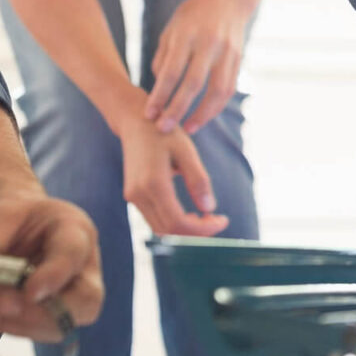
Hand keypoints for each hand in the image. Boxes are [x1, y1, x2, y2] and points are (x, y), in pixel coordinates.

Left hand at [0, 192, 102, 341]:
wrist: (15, 232)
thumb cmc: (15, 219)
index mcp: (75, 231)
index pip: (73, 254)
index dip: (54, 275)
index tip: (29, 293)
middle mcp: (82, 268)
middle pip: (86, 302)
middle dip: (43, 314)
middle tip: (3, 306)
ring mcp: (70, 297)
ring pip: (60, 326)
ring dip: (16, 324)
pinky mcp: (50, 317)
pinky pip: (35, 332)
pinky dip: (4, 326)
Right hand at [118, 108, 230, 236]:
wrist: (136, 123)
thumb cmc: (165, 134)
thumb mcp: (187, 152)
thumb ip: (198, 180)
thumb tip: (210, 208)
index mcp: (153, 183)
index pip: (177, 222)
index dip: (202, 229)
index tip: (223, 221)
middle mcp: (138, 194)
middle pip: (169, 230)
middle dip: (196, 232)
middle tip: (218, 221)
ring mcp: (133, 196)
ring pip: (160, 228)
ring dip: (185, 229)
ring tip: (208, 218)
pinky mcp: (133, 196)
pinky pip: (154, 219)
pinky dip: (174, 223)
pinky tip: (191, 214)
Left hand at [145, 0, 255, 134]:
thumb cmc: (193, 14)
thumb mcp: (172, 29)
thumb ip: (163, 58)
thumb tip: (160, 87)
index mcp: (187, 35)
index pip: (172, 72)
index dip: (160, 95)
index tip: (149, 114)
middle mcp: (209, 44)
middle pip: (193, 84)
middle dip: (177, 109)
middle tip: (163, 129)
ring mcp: (227, 52)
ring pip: (217, 91)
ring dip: (203, 114)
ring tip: (188, 129)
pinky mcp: (238, 59)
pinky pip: (228, 88)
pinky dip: (216, 105)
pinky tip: (204, 116)